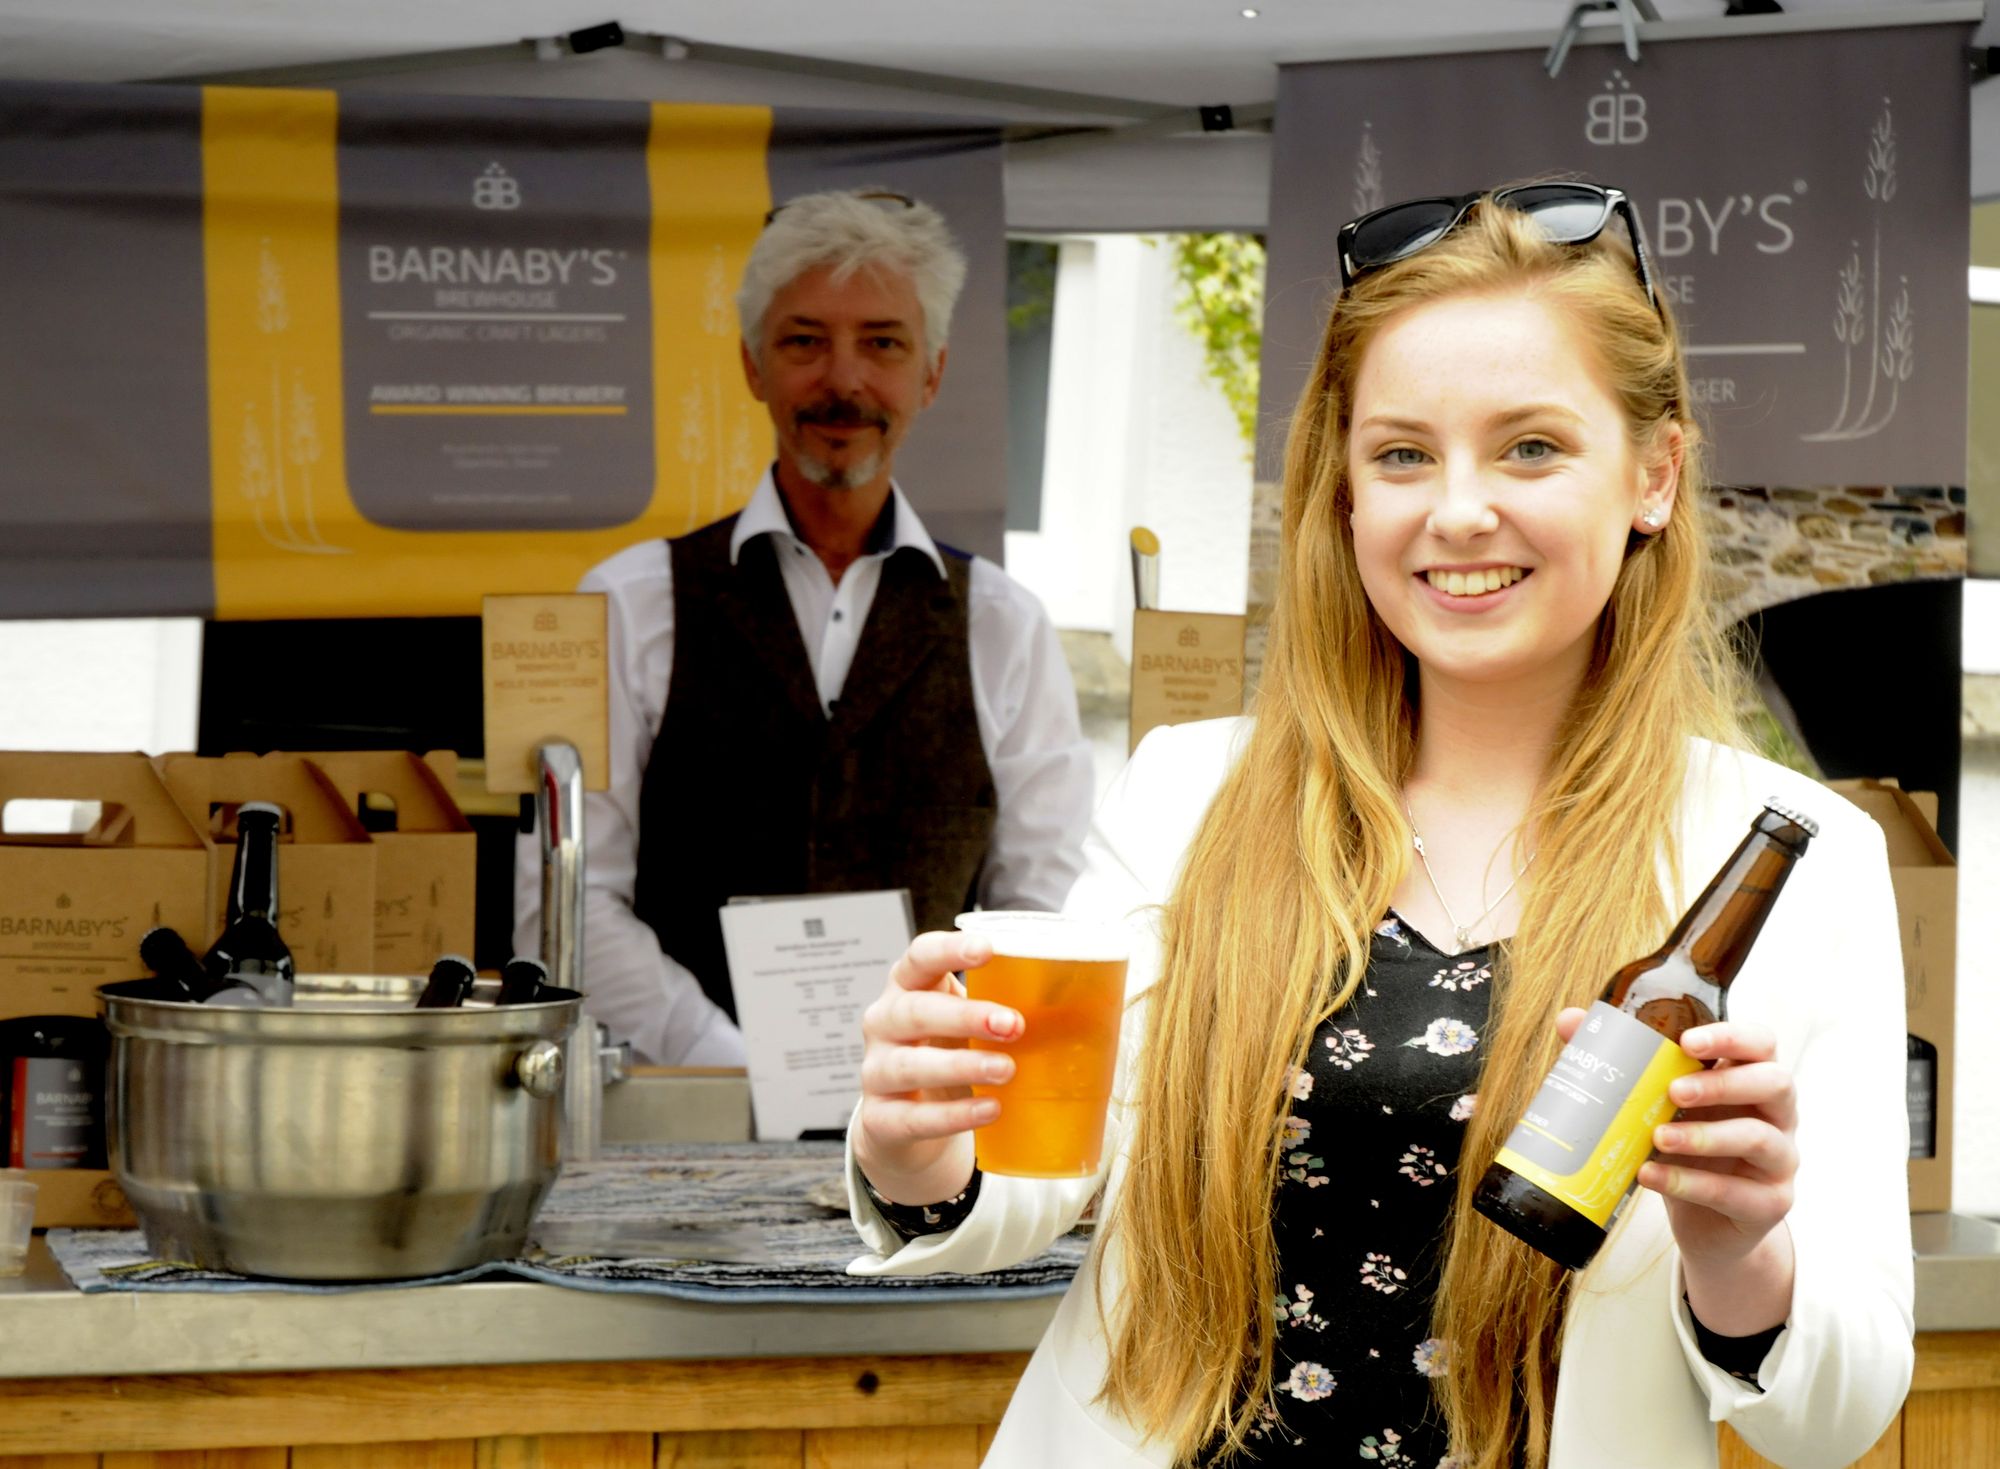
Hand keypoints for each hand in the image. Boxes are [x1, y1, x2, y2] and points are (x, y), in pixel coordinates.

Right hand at [854, 930, 1022, 1206]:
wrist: (905, 1122)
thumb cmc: (950, 1054)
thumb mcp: (972, 1026)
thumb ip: (1014, 1009)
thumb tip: (1097, 1000)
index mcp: (909, 987)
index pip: (920, 957)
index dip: (949, 950)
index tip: (988, 950)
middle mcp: (885, 1023)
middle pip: (913, 1011)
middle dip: (964, 1015)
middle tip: (1013, 1024)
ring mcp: (876, 1072)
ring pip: (908, 1064)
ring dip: (961, 1066)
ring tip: (1007, 1070)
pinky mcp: (880, 1119)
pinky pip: (912, 1118)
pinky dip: (953, 1116)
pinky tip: (989, 1109)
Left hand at [1555, 1009, 1797, 1333]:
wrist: (1707, 1223)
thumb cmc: (1684, 1148)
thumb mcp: (1658, 1105)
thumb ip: (1622, 1062)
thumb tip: (1571, 1020)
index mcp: (1751, 1078)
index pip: (1761, 1044)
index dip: (1732, 1036)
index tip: (1686, 1040)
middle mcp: (1776, 1115)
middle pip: (1774, 1083)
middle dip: (1722, 1084)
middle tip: (1672, 1090)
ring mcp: (1780, 1160)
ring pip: (1758, 1139)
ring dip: (1703, 1136)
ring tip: (1656, 1137)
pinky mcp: (1770, 1204)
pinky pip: (1735, 1192)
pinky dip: (1689, 1183)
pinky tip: (1650, 1176)